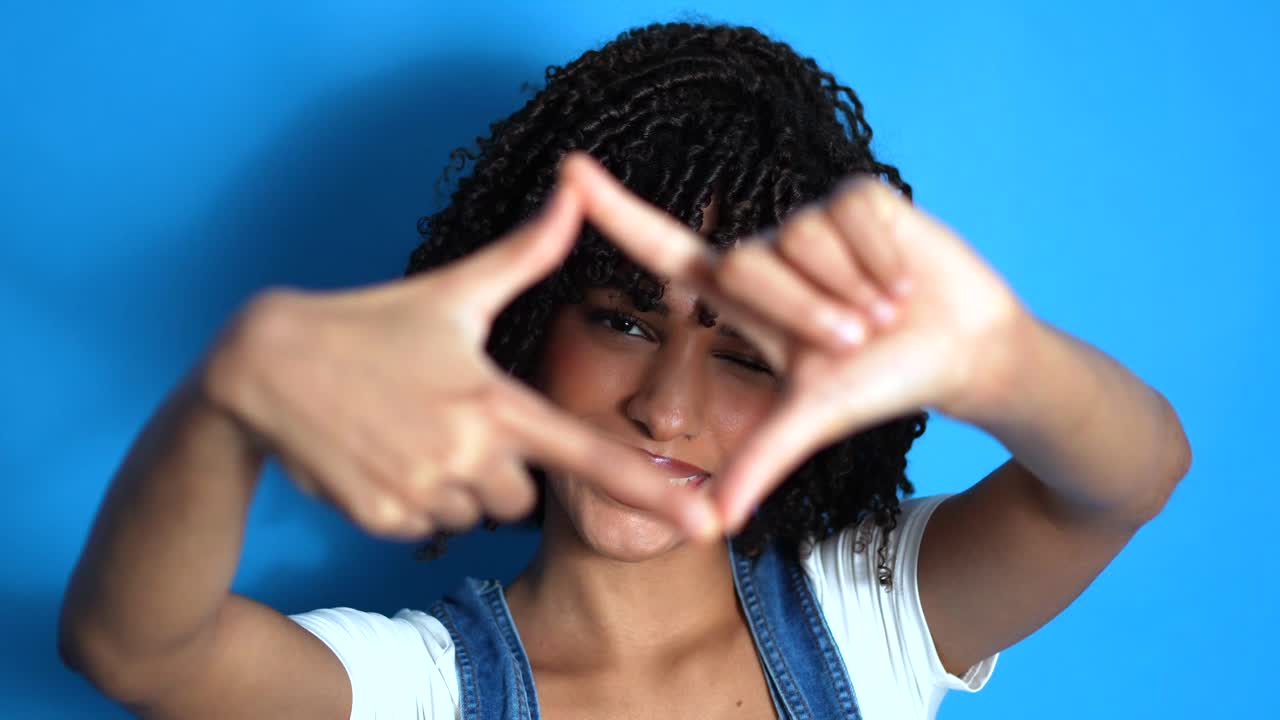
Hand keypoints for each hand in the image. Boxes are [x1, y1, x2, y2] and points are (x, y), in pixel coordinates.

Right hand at [202, 185, 719, 540]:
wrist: (263, 368)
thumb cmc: (368, 326)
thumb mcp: (450, 290)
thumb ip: (525, 254)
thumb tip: (575, 190)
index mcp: (494, 402)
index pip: (588, 455)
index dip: (652, 489)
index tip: (707, 519)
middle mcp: (466, 456)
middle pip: (524, 497)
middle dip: (503, 469)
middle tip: (451, 421)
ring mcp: (421, 493)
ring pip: (475, 515)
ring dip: (457, 485)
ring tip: (409, 432)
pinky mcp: (382, 521)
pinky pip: (426, 526)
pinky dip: (414, 501)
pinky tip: (382, 456)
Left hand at [561, 151, 1031, 532]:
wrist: (957, 351)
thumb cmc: (876, 382)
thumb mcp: (813, 418)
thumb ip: (761, 459)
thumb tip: (715, 521)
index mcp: (741, 299)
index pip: (664, 247)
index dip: (615, 211)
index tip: (567, 171)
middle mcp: (767, 251)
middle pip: (747, 263)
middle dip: (807, 313)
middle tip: (855, 339)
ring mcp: (810, 221)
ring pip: (803, 238)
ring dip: (853, 289)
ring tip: (886, 310)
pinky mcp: (857, 197)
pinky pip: (851, 218)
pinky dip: (883, 260)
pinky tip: (903, 280)